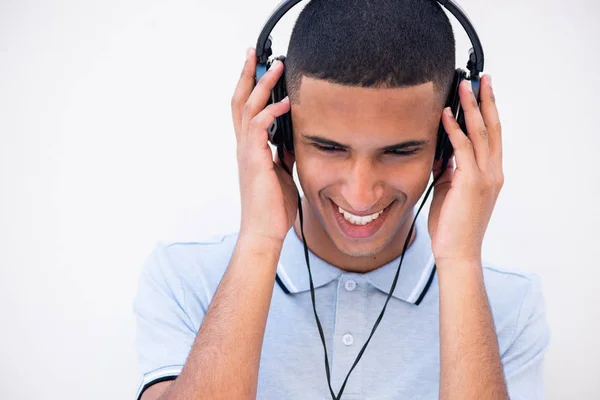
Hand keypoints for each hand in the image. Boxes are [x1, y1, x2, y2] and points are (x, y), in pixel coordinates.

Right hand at [231, 48, 298, 243]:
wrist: (264, 231)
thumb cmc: (272, 206)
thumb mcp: (282, 172)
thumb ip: (283, 153)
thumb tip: (292, 137)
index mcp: (251, 148)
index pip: (246, 110)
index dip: (250, 87)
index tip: (259, 67)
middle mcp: (244, 146)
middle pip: (240, 101)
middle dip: (247, 74)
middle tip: (255, 52)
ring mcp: (246, 152)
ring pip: (247, 108)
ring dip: (261, 85)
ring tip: (276, 66)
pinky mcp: (254, 160)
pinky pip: (258, 128)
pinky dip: (270, 112)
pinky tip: (284, 103)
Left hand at [428, 75, 503, 264]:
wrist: (457, 251)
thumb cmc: (453, 225)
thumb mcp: (450, 190)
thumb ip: (449, 169)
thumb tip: (440, 150)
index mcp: (491, 174)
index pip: (492, 136)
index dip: (488, 112)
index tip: (483, 92)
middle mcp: (493, 172)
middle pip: (492, 128)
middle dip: (485, 101)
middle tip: (480, 79)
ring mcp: (485, 177)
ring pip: (480, 133)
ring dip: (470, 108)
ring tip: (463, 87)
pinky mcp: (471, 182)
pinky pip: (463, 149)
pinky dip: (454, 130)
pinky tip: (446, 115)